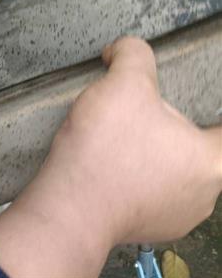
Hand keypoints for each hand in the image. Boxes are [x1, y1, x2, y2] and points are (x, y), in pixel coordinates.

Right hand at [0, 36, 221, 277]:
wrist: (70, 204)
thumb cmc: (106, 149)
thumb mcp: (124, 81)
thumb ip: (133, 53)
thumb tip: (123, 49)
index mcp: (212, 161)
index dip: (210, 111)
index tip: (195, 103)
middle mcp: (204, 196)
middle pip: (196, 146)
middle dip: (170, 125)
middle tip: (140, 108)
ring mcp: (177, 216)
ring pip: (173, 169)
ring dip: (152, 151)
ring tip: (119, 134)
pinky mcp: (149, 227)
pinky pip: (150, 190)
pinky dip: (134, 173)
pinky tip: (109, 158)